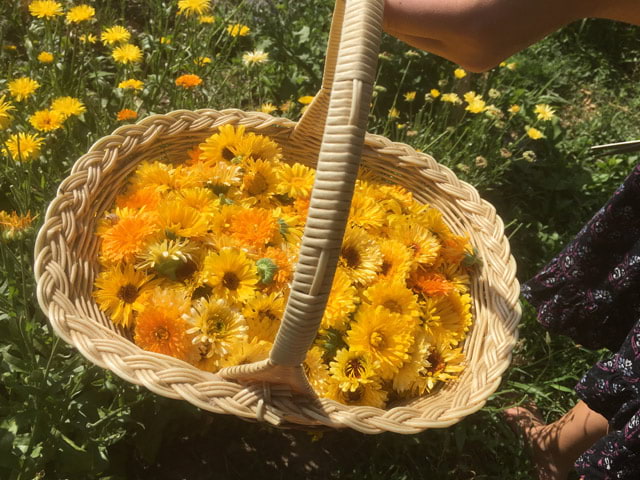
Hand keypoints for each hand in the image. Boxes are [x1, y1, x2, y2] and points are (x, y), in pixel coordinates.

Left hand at [383, 0, 637, 71]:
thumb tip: (382, 2)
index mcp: (466, 21)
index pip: (393, 15)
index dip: (372, 3)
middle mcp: (467, 51)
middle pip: (399, 28)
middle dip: (387, 6)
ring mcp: (473, 62)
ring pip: (415, 35)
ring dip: (406, 12)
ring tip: (419, 1)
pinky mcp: (478, 64)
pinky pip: (435, 40)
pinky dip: (427, 20)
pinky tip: (436, 5)